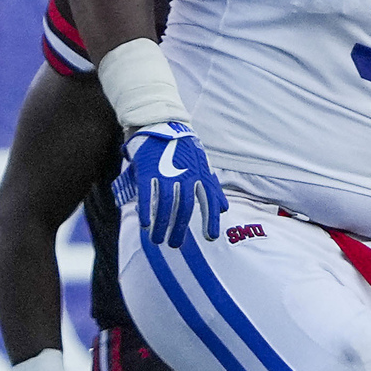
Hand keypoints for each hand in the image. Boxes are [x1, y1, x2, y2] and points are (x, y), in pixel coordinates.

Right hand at [114, 123, 223, 249]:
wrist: (161, 125)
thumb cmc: (183, 150)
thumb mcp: (202, 166)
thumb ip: (211, 188)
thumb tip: (224, 209)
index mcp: (200, 175)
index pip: (209, 201)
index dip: (211, 220)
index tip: (211, 238)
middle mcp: (186, 176)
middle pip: (185, 207)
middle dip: (180, 228)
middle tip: (175, 245)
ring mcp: (166, 173)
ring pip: (166, 205)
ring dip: (162, 225)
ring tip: (157, 240)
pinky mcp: (147, 170)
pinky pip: (147, 194)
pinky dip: (147, 210)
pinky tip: (145, 224)